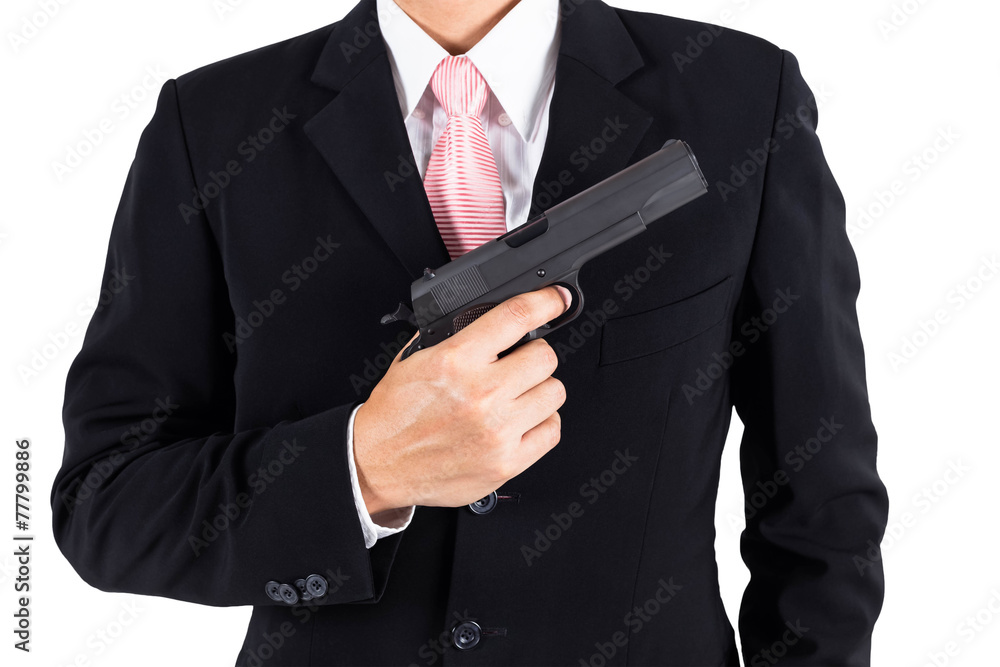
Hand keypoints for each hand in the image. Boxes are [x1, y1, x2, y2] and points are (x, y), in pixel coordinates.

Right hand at [353, 285, 572, 513]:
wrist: (377, 464)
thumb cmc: (394, 415)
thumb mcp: (414, 360)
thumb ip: (452, 336)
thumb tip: (488, 315)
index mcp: (456, 361)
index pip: (516, 317)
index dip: (545, 301)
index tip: (555, 299)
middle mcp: (481, 394)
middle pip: (545, 357)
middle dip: (534, 355)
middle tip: (518, 363)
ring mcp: (497, 430)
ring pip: (554, 392)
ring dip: (539, 389)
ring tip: (518, 394)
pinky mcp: (506, 462)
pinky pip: (551, 430)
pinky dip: (541, 422)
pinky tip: (522, 420)